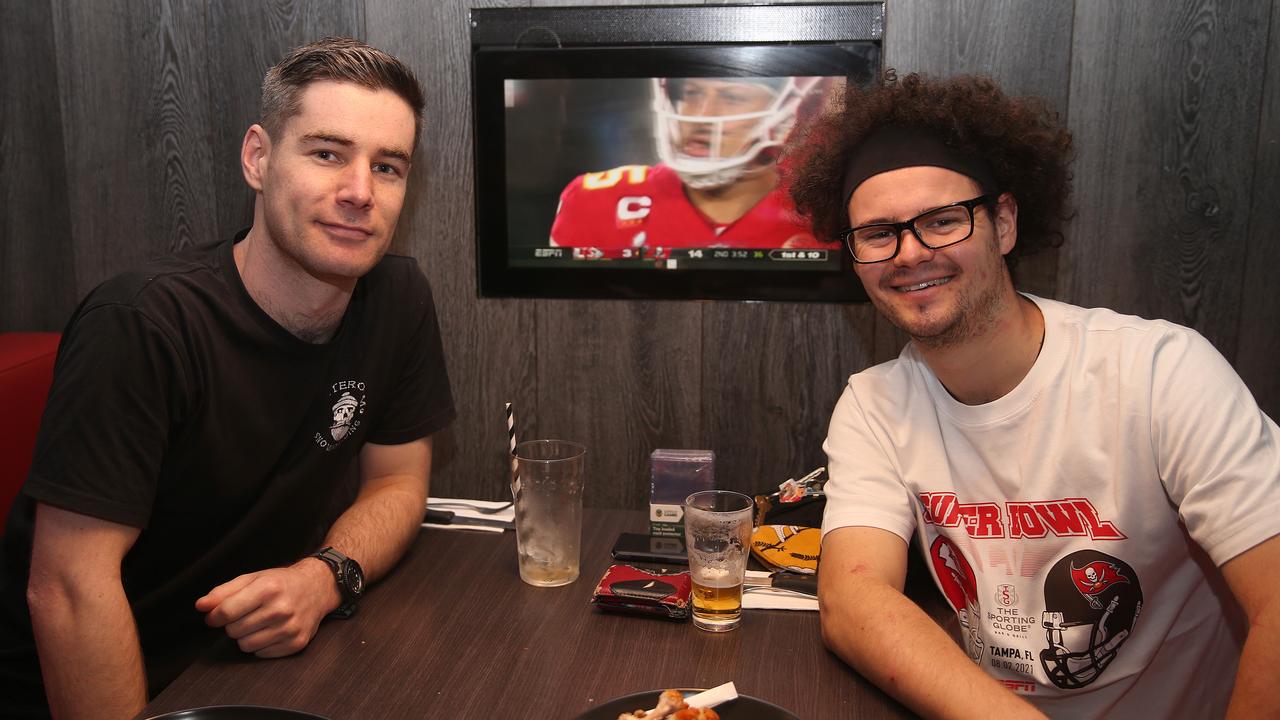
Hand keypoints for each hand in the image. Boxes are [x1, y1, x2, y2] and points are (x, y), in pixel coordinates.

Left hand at [194, 558, 339, 657]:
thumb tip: (200, 606)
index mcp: (268, 588)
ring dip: (246, 636)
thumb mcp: (252, 579)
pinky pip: (261, 654)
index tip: (215, 616)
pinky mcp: (296, 643)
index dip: (215, 616)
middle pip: (234, 631)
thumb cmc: (281, 583)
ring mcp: (290, 628)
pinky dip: (261, 645)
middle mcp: (281, 608)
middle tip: (247, 614)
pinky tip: (271, 631)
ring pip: (245, 645)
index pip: (226, 612)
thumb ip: (223, 592)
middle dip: (234, 624)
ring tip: (259, 623)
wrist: (317, 588)